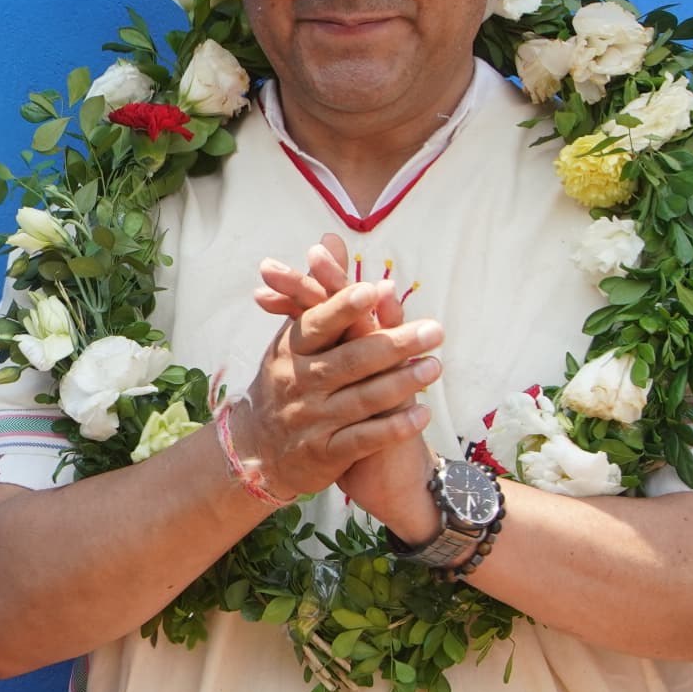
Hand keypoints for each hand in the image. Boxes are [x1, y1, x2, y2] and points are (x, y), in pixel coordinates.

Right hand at [233, 230, 442, 504]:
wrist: (258, 451)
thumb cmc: (287, 381)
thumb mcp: (296, 336)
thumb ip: (321, 289)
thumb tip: (332, 238)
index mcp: (291, 350)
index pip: (318, 324)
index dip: (346, 308)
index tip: (377, 290)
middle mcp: (298, 383)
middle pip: (350, 361)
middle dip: (393, 345)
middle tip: (433, 330)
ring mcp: (311, 419)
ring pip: (362, 399)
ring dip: (402, 383)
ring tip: (434, 366)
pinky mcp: (324, 453)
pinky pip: (364, 439)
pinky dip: (395, 427)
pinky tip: (423, 414)